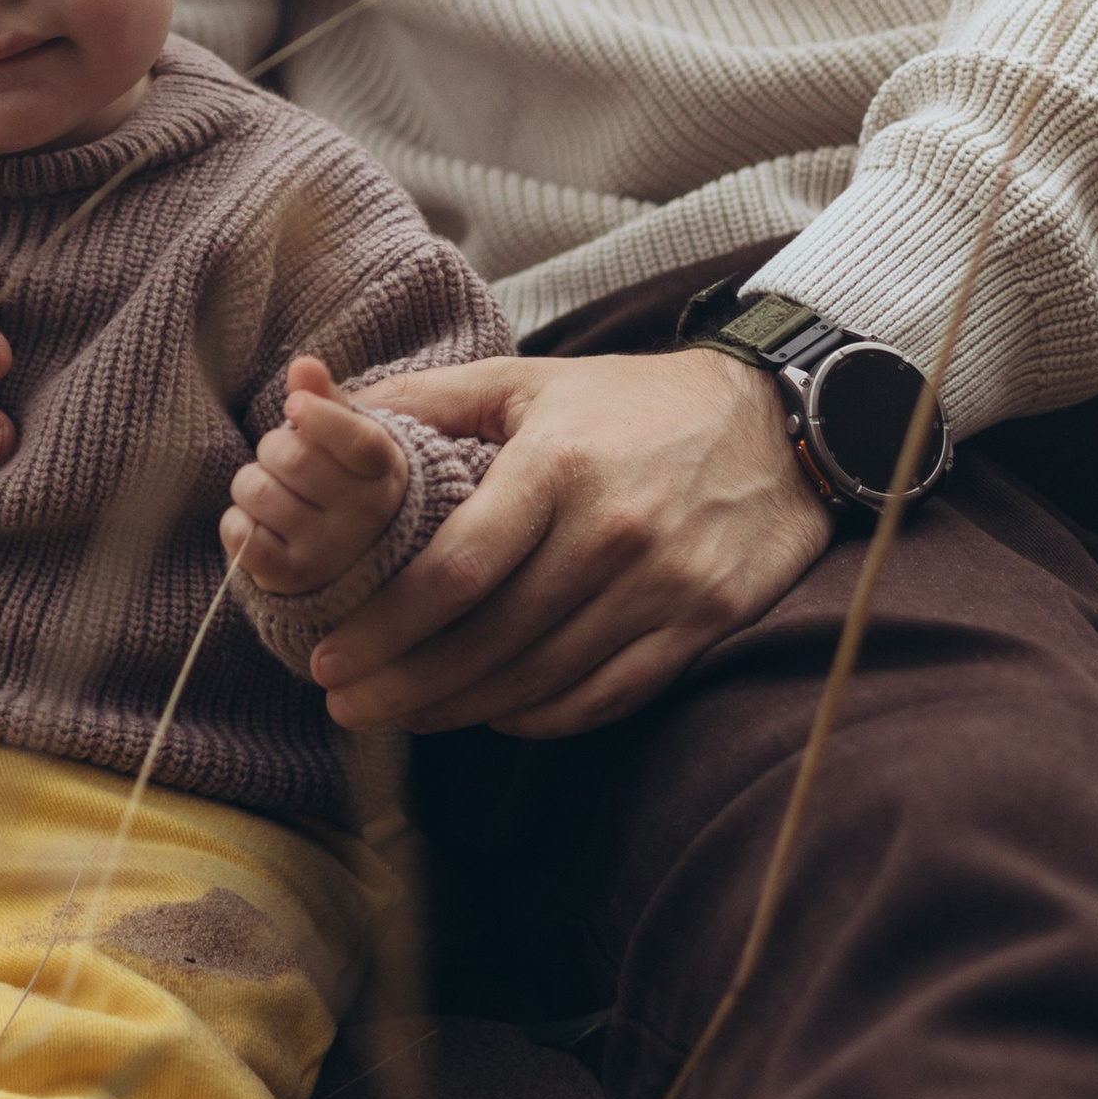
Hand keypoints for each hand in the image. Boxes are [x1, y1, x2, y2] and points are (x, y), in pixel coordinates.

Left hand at [221, 357, 408, 596]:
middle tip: (283, 460)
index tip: (295, 406)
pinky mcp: (292, 579)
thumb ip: (325, 397)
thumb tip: (303, 364)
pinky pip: (239, 534)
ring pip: (257, 491)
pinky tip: (258, 523)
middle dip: (273, 448)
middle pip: (292, 458)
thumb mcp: (347, 436)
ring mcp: (329, 553)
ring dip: (251, 484)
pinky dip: (236, 521)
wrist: (349, 557)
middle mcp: (365, 517)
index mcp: (384, 473)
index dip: (320, 416)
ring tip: (273, 493)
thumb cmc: (342, 480)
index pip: (357, 441)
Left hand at [305, 347, 831, 738]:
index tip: (330, 654)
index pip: (455, 572)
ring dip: (461, 710)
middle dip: (405, 684)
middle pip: (489, 639)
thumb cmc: (633, 404)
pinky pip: (606, 696)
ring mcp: (662, 586)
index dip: (385, 626)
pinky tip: (493, 715)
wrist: (777, 424)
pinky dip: (542, 717)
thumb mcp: (529, 381)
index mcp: (555, 468)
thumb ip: (427, 398)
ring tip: (401, 718)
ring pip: (542, 677)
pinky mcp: (700, 624)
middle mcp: (610, 533)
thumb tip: (319, 404)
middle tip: (345, 703)